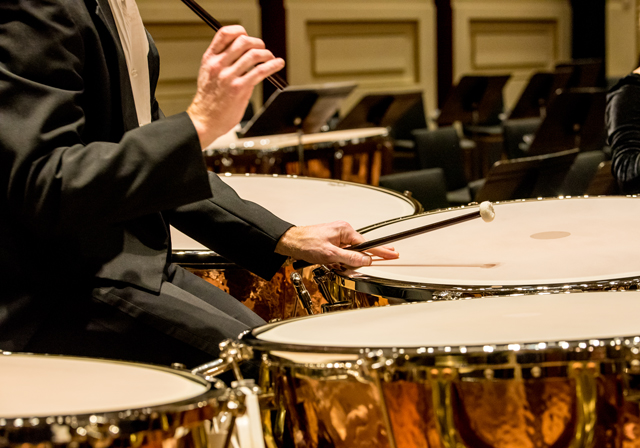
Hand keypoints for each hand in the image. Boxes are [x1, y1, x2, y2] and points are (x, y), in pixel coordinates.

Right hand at [187, 26, 284, 147]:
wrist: (204, 121)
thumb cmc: (209, 101)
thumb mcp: (208, 75)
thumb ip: (222, 62)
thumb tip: (244, 53)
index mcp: (209, 59)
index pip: (224, 34)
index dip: (239, 31)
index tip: (247, 36)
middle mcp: (218, 65)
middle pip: (242, 41)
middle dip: (257, 43)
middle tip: (263, 49)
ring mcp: (229, 77)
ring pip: (253, 54)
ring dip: (267, 54)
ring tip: (271, 58)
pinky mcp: (239, 88)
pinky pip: (260, 71)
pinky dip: (273, 65)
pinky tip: (278, 64)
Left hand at [275, 221, 398, 266]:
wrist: (290, 241)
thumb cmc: (305, 243)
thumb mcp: (330, 254)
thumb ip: (349, 258)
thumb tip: (365, 260)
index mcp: (345, 230)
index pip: (367, 244)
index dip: (381, 251)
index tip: (392, 254)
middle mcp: (343, 231)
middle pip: (362, 247)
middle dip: (370, 255)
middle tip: (390, 256)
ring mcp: (338, 236)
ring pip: (352, 251)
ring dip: (351, 260)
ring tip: (343, 264)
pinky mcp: (332, 242)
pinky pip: (344, 252)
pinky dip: (344, 259)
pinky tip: (340, 264)